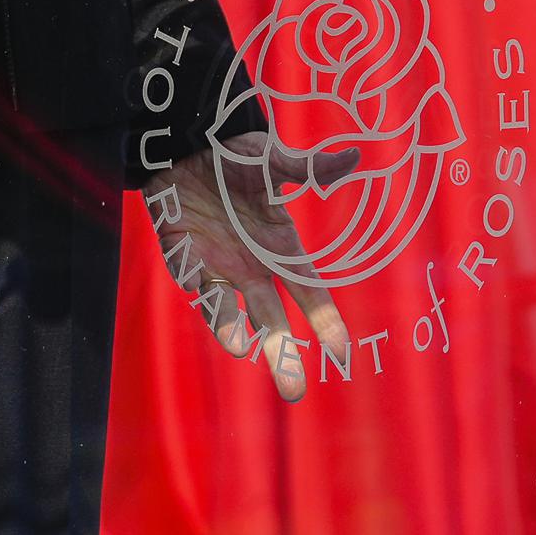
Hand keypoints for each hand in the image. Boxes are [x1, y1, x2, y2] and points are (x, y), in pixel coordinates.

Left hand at [153, 134, 356, 402]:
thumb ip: (308, 168)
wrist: (188, 143)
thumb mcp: (273, 160)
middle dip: (282, 354)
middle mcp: (250, 265)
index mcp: (279, 247)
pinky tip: (199, 287)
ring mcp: (215, 264)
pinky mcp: (182, 253)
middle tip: (294, 391)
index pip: (308, 292)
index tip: (342, 354)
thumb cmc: (236, 155)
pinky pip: (187, 274)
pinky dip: (193, 282)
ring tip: (241, 345)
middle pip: (271, 319)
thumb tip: (353, 156)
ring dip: (231, 327)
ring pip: (226, 309)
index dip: (325, 321)